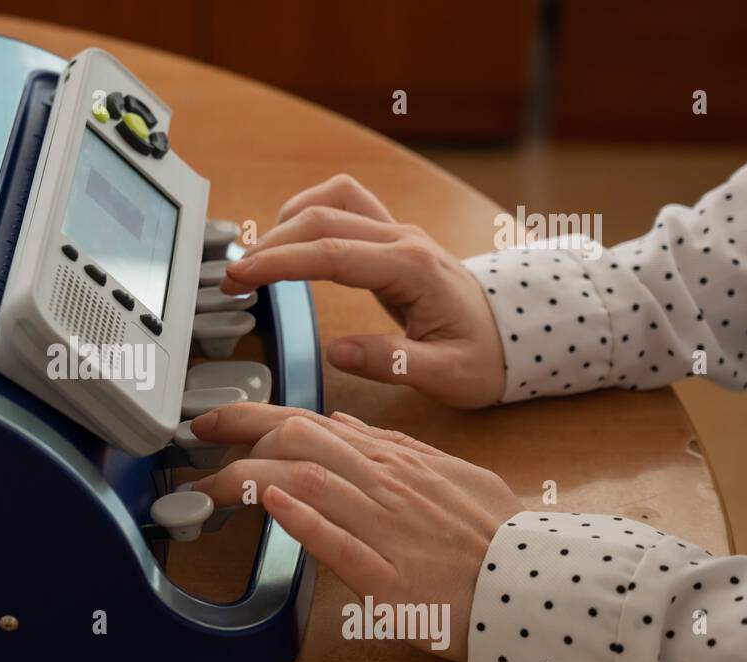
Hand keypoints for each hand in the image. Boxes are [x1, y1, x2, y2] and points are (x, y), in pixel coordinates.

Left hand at [190, 403, 522, 661]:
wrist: (534, 582)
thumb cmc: (490, 532)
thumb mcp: (446, 471)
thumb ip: (391, 446)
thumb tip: (340, 423)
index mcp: (395, 460)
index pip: (311, 424)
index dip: (254, 417)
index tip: (215, 421)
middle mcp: (385, 484)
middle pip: (300, 442)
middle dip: (239, 435)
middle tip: (196, 443)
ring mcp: (386, 529)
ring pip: (312, 483)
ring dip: (251, 479)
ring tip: (213, 484)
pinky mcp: (390, 578)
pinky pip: (342, 543)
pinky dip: (304, 522)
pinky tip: (274, 507)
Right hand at [222, 174, 505, 408]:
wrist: (514, 334)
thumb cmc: (484, 355)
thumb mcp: (449, 374)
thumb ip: (396, 363)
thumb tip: (339, 351)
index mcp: (412, 269)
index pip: (332, 252)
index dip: (280, 262)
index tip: (240, 276)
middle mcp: (402, 239)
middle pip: (322, 218)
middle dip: (269, 244)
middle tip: (232, 279)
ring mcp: (396, 232)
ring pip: (330, 201)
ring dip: (286, 223)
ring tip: (255, 261)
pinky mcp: (389, 236)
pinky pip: (342, 203)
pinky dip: (308, 213)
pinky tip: (289, 242)